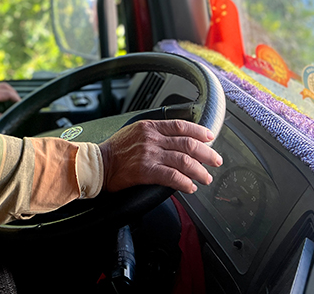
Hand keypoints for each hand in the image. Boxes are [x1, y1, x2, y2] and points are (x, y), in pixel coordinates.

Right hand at [99, 119, 222, 193]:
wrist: (98, 164)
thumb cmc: (115, 150)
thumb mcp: (134, 131)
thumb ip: (154, 133)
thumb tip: (175, 140)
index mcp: (149, 127)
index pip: (181, 126)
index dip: (199, 131)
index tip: (210, 137)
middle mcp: (151, 139)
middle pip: (188, 143)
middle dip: (206, 153)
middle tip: (215, 161)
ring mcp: (149, 154)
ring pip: (184, 160)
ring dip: (199, 170)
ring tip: (205, 177)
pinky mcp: (146, 171)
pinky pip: (172, 176)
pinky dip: (185, 182)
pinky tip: (190, 186)